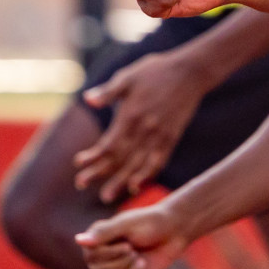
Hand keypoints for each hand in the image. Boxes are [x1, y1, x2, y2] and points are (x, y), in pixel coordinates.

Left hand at [73, 51, 208, 202]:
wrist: (190, 72)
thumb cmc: (155, 71)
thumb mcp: (129, 76)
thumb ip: (108, 92)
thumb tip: (88, 100)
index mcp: (131, 115)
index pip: (109, 144)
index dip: (93, 156)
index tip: (78, 164)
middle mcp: (144, 129)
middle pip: (120, 158)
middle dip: (99, 172)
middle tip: (80, 184)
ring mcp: (159, 135)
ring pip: (137, 164)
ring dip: (121, 181)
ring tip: (106, 197)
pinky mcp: (171, 137)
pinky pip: (158, 161)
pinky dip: (147, 175)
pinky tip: (137, 185)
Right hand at [75, 202, 191, 268]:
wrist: (173, 231)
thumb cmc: (149, 223)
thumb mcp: (128, 224)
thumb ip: (104, 232)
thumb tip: (78, 240)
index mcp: (95, 242)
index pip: (91, 258)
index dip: (112, 254)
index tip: (128, 243)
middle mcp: (99, 260)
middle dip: (123, 263)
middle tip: (134, 250)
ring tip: (140, 262)